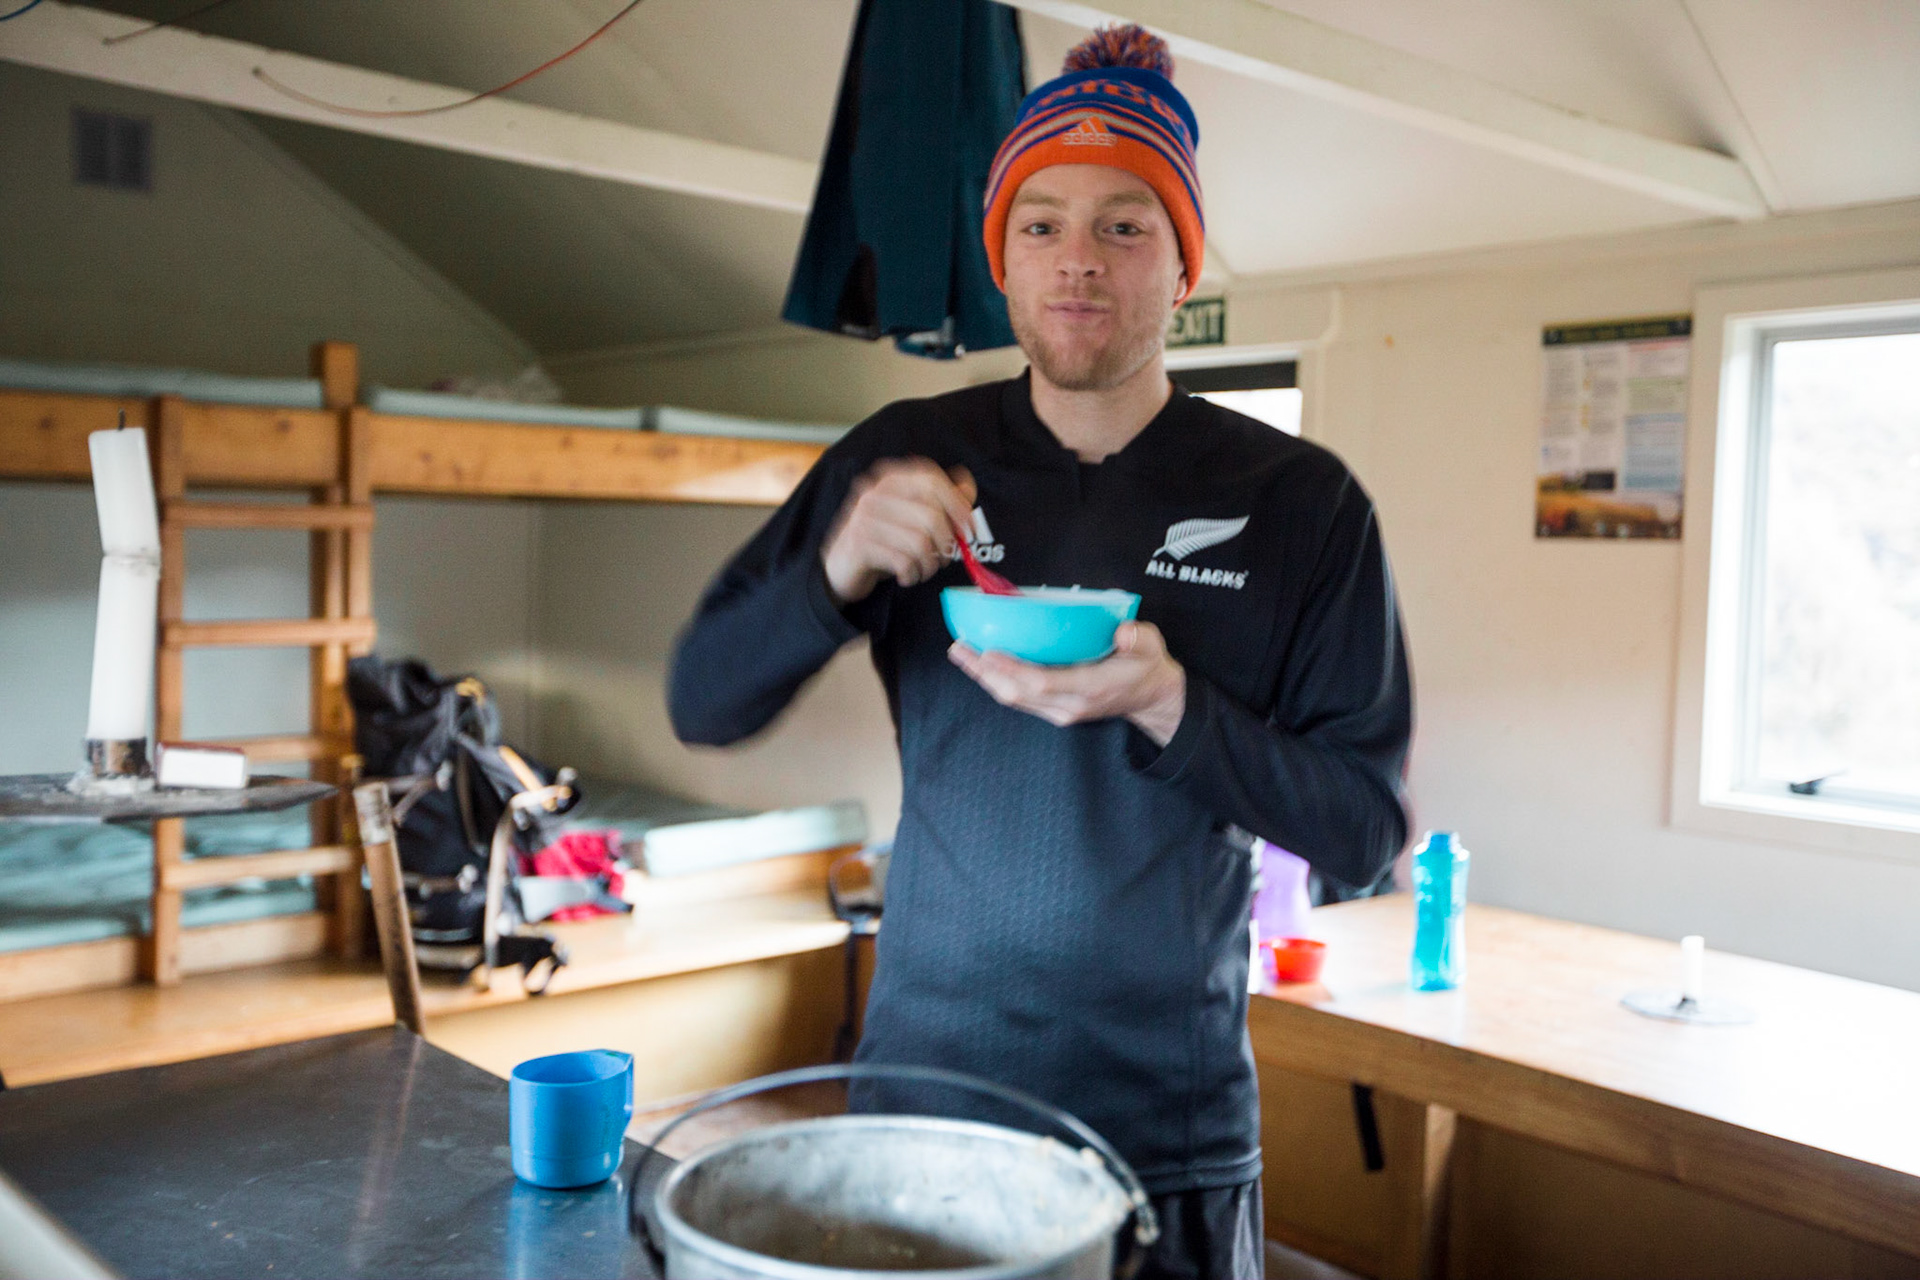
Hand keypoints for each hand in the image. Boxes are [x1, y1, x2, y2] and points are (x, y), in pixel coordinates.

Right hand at [822, 459, 977, 604]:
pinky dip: (913, 574)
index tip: (969, 527)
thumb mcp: (909, 516)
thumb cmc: (882, 539)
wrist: (840, 566)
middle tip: (945, 557)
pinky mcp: (860, 545)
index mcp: (890, 479)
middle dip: (946, 543)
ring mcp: (864, 518)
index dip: (957, 503)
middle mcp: (874, 493)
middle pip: (931, 515)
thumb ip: (939, 499)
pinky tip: (907, 576)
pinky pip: (903, 561)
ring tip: (925, 569)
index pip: (931, 480)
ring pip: (920, 542)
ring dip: (930, 564)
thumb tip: (967, 486)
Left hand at [948, 621, 1186, 745]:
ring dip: (985, 677)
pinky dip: (997, 681)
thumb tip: (1123, 634)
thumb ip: (1138, 639)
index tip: (988, 651)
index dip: (1013, 669)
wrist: (1150, 697)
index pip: (1043, 682)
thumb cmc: (1145, 666)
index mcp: (1091, 687)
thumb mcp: (1151, 647)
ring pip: (1013, 698)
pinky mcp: (1054, 711)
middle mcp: (1070, 704)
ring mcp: (1060, 711)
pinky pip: (1019, 699)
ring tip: (962, 653)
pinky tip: (982, 665)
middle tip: (960, 647)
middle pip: (1017, 693)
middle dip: (985, 672)